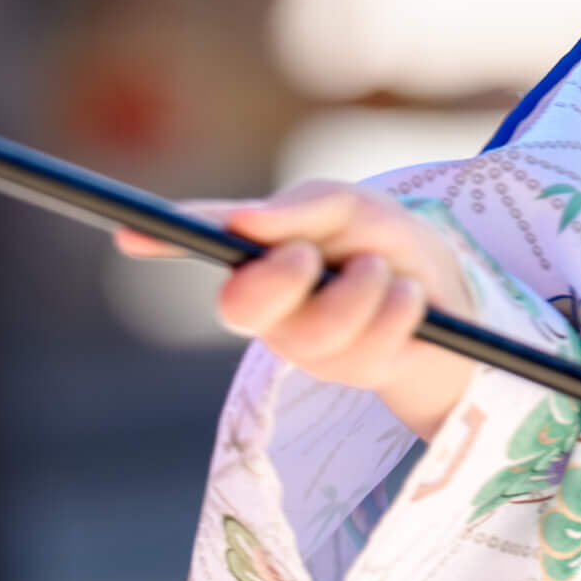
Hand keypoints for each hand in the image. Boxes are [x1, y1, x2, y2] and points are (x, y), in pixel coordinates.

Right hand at [116, 182, 474, 439]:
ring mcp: (308, 347)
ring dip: (365, 287)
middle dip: (280, 277)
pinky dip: (402, 307)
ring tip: (384, 272)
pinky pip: (372, 342)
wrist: (451, 293)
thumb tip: (247, 218)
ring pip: (318, 329)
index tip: (129, 233)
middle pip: (240, 308)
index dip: (162, 239)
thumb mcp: (353, 209)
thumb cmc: (384, 243)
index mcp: (261, 257)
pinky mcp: (354, 374)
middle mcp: (272, 308)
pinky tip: (411, 300)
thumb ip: (306, 207)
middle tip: (311, 254)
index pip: (203, 243)